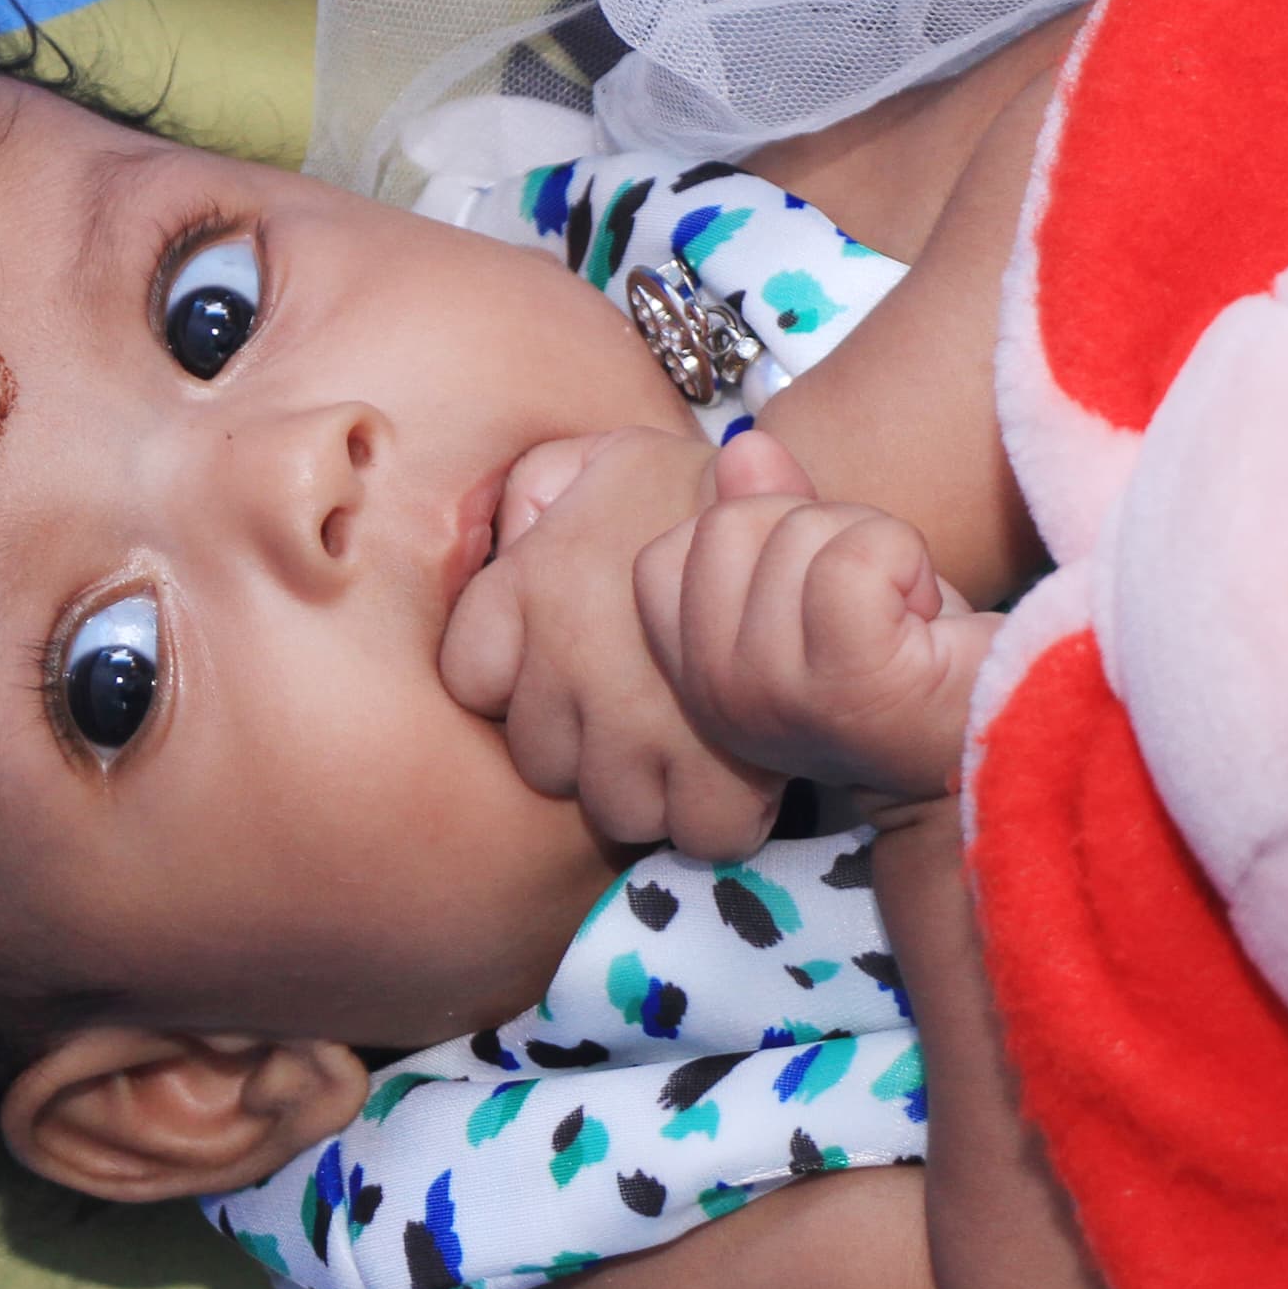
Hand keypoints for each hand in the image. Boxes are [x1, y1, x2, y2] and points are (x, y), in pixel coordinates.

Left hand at [439, 426, 782, 856]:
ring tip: (686, 746)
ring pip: (613, 807)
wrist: (813, 516)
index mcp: (533, 585)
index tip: (564, 672)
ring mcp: (640, 724)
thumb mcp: (604, 456)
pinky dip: (719, 816)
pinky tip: (734, 772)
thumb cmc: (705, 484)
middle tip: (636, 711)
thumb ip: (537, 491)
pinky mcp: (720, 770)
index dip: (517, 683)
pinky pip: (698, 831)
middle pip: (542, 761)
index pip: (474, 681)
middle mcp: (572, 660)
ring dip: (648, 788)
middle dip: (585, 745)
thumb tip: (513, 540)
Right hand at [637, 432, 999, 805]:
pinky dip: (906, 559)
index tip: (812, 594)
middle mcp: (719, 698)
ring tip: (900, 615)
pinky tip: (924, 613)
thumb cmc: (906, 661)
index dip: (751, 540)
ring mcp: (778, 694)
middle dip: (819, 532)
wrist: (990, 739)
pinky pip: (856, 556)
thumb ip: (770, 512)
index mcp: (696, 681)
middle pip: (732, 524)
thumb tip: (743, 447)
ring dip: (874, 547)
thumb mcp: (818, 577)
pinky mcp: (850, 681)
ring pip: (801, 531)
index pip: (664, 557)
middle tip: (870, 601)